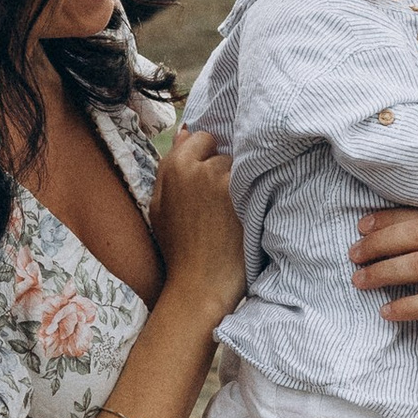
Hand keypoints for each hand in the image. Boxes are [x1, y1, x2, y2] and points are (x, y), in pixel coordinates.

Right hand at [150, 126, 244, 327]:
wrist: (200, 285)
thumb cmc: (179, 250)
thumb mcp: (160, 207)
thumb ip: (170, 168)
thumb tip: (185, 131)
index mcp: (174, 166)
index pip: (202, 138)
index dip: (207, 160)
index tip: (209, 185)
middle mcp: (197, 167)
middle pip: (224, 153)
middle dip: (224, 172)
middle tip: (220, 205)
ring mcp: (222, 179)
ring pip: (241, 167)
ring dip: (242, 183)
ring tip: (234, 214)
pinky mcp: (244, 194)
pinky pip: (258, 180)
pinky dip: (256, 194)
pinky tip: (249, 215)